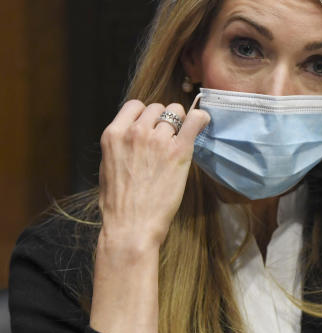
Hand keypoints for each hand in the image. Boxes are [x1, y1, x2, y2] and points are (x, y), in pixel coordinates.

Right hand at [97, 100, 209, 249]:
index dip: (145, 114)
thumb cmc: (119, 203)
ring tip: (180, 140)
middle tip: (167, 139)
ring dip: (180, 124)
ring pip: (176, 112)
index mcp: (113, 135)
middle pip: (158, 107)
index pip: (135, 105)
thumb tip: (134, 133)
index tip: (151, 126)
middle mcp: (135, 132)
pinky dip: (200, 119)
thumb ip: (122, 145)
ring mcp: (157, 139)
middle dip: (163, 119)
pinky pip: (195, 119)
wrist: (131, 226)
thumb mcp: (108, 166)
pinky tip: (202, 124)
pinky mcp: (179, 150)